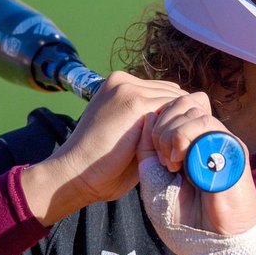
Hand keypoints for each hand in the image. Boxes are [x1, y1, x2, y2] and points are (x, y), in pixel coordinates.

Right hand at [22, 72, 190, 222]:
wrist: (75, 173)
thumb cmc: (102, 165)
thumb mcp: (128, 134)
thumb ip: (149, 123)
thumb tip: (180, 124)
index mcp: (119, 85)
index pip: (163, 93)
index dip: (175, 117)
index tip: (178, 140)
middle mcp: (124, 81)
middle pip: (173, 94)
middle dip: (180, 119)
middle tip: (178, 148)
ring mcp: (129, 89)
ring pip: (175, 101)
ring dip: (178, 126)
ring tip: (171, 153)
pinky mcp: (135, 102)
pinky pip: (172, 110)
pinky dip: (175, 131)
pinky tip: (166, 153)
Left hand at [137, 94, 255, 236]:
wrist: (211, 243)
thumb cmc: (184, 218)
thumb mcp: (153, 180)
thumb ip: (148, 150)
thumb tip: (147, 116)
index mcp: (188, 144)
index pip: (173, 109)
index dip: (157, 121)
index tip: (152, 152)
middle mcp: (206, 139)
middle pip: (183, 103)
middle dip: (162, 125)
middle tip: (161, 158)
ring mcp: (221, 142)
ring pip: (195, 111)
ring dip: (173, 133)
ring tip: (170, 162)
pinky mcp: (233, 149)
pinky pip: (209, 125)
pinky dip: (186, 137)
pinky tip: (180, 162)